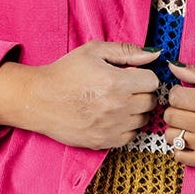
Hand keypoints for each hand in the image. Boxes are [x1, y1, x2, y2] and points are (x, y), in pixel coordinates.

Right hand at [30, 41, 161, 149]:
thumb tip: (155, 54)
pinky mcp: (104, 141)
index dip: (143, 76)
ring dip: (136, 110)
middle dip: (142, 92)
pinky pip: (131, 136)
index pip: (152, 82)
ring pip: (143, 120)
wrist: (39, 99)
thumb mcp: (93, 51)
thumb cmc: (65, 73)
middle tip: (125, 88)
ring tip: (117, 102)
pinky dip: (127, 127)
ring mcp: (112, 127)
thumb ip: (127, 51)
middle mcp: (117, 106)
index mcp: (117, 82)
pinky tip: (113, 117)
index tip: (132, 75)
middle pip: (150, 101)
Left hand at [161, 58, 194, 169]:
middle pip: (170, 116)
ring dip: (177, 128)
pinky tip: (192, 140)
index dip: (178, 93)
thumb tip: (173, 67)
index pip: (175, 97)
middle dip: (176, 109)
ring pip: (171, 136)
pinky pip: (179, 156)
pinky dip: (180, 148)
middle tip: (188, 109)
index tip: (187, 94)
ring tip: (191, 124)